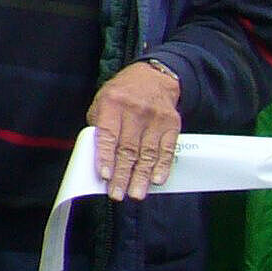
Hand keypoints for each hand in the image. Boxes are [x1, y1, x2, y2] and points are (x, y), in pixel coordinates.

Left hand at [89, 62, 183, 201]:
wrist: (154, 77)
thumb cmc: (122, 94)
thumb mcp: (102, 102)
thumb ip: (99, 127)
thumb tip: (99, 158)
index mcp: (113, 104)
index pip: (108, 136)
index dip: (106, 157)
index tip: (105, 176)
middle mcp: (135, 111)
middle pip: (128, 149)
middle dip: (123, 174)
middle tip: (118, 194)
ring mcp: (156, 118)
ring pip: (148, 152)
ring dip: (142, 176)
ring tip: (136, 193)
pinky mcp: (172, 124)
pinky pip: (168, 149)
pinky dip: (163, 166)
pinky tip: (157, 180)